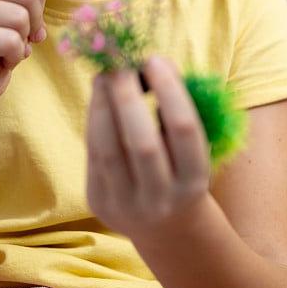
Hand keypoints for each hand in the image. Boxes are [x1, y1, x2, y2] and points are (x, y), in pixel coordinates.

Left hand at [86, 57, 210, 238]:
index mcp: (194, 181)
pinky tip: (99, 96)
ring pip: (108, 148)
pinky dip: (94, 119)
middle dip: (128, 96)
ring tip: (104, 74)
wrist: (165, 227)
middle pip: (142, 142)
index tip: (155, 60)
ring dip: (103, 104)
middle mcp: (161, 197)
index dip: (169, 90)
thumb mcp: (192, 146)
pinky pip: (92, 153)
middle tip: (121, 64)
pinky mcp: (98, 201)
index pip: (183, 129)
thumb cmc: (181, 169)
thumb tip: (150, 63)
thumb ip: (177, 108)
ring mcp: (126, 204)